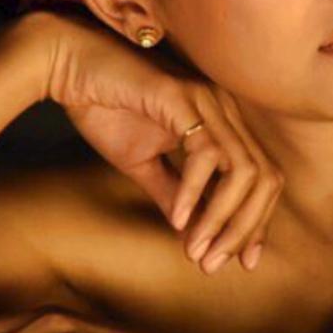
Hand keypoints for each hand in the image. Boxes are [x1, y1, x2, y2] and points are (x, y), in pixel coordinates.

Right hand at [41, 13, 283, 273]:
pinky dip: (194, 192)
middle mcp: (224, 109)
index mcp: (222, 122)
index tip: (244, 262)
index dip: (257, 222)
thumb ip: (173, 194)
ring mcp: (206, 100)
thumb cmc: (105, 107)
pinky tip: (176, 220)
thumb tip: (193, 234)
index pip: (262, 178)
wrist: (68, 67)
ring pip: (243, 171)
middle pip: (264, 178)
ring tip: (197, 250)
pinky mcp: (182, 98)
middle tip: (214, 265)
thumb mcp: (144, 164)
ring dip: (221, 218)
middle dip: (244, 229)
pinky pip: (205, 154)